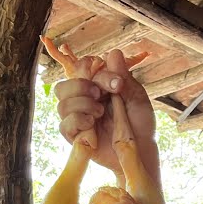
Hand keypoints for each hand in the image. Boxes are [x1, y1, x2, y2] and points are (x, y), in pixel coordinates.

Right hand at [54, 48, 157, 175]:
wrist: (141, 150)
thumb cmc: (140, 123)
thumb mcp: (136, 97)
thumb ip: (122, 76)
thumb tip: (112, 53)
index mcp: (96, 87)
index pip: (81, 69)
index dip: (90, 69)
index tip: (115, 82)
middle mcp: (83, 101)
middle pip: (63, 86)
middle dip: (80, 86)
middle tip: (100, 95)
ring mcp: (77, 119)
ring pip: (61, 104)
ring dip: (82, 104)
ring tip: (100, 113)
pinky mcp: (75, 137)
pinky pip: (64, 125)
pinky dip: (78, 121)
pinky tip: (93, 124)